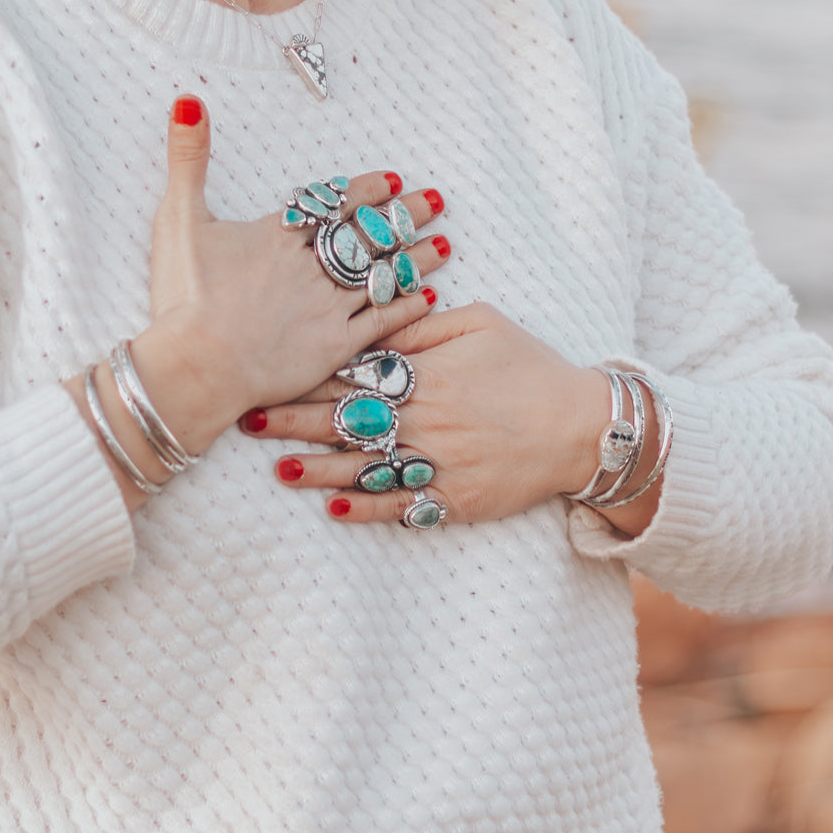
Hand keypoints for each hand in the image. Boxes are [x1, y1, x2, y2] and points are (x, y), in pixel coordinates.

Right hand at [133, 96, 451, 456]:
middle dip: (405, 216)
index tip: (393, 180)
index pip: (335, 205)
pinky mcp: (332, 348)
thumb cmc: (182, 294)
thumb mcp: (177, 217)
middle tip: (437, 202)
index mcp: (279, 236)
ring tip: (445, 244)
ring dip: (416, 258)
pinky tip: (427, 297)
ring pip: (382, 275)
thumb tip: (188, 100)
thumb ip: (187, 159)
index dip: (366, 191)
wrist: (197, 366)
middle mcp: (312, 267)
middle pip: (368, 235)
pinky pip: (379, 324)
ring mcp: (327, 308)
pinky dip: (405, 309)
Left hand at [250, 302, 612, 523]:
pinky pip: (403, 507)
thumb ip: (419, 327)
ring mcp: (439, 462)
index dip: (306, 378)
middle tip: (250, 419)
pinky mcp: (455, 499)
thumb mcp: (478, 322)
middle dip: (294, 421)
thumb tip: (371, 328)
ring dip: (318, 469)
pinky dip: (367, 509)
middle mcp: (425, 418)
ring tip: (278, 468)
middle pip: (346, 421)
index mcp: (425, 374)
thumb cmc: (529, 365)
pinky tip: (333, 508)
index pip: (353, 375)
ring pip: (365, 467)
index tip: (268, 375)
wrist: (582, 426)